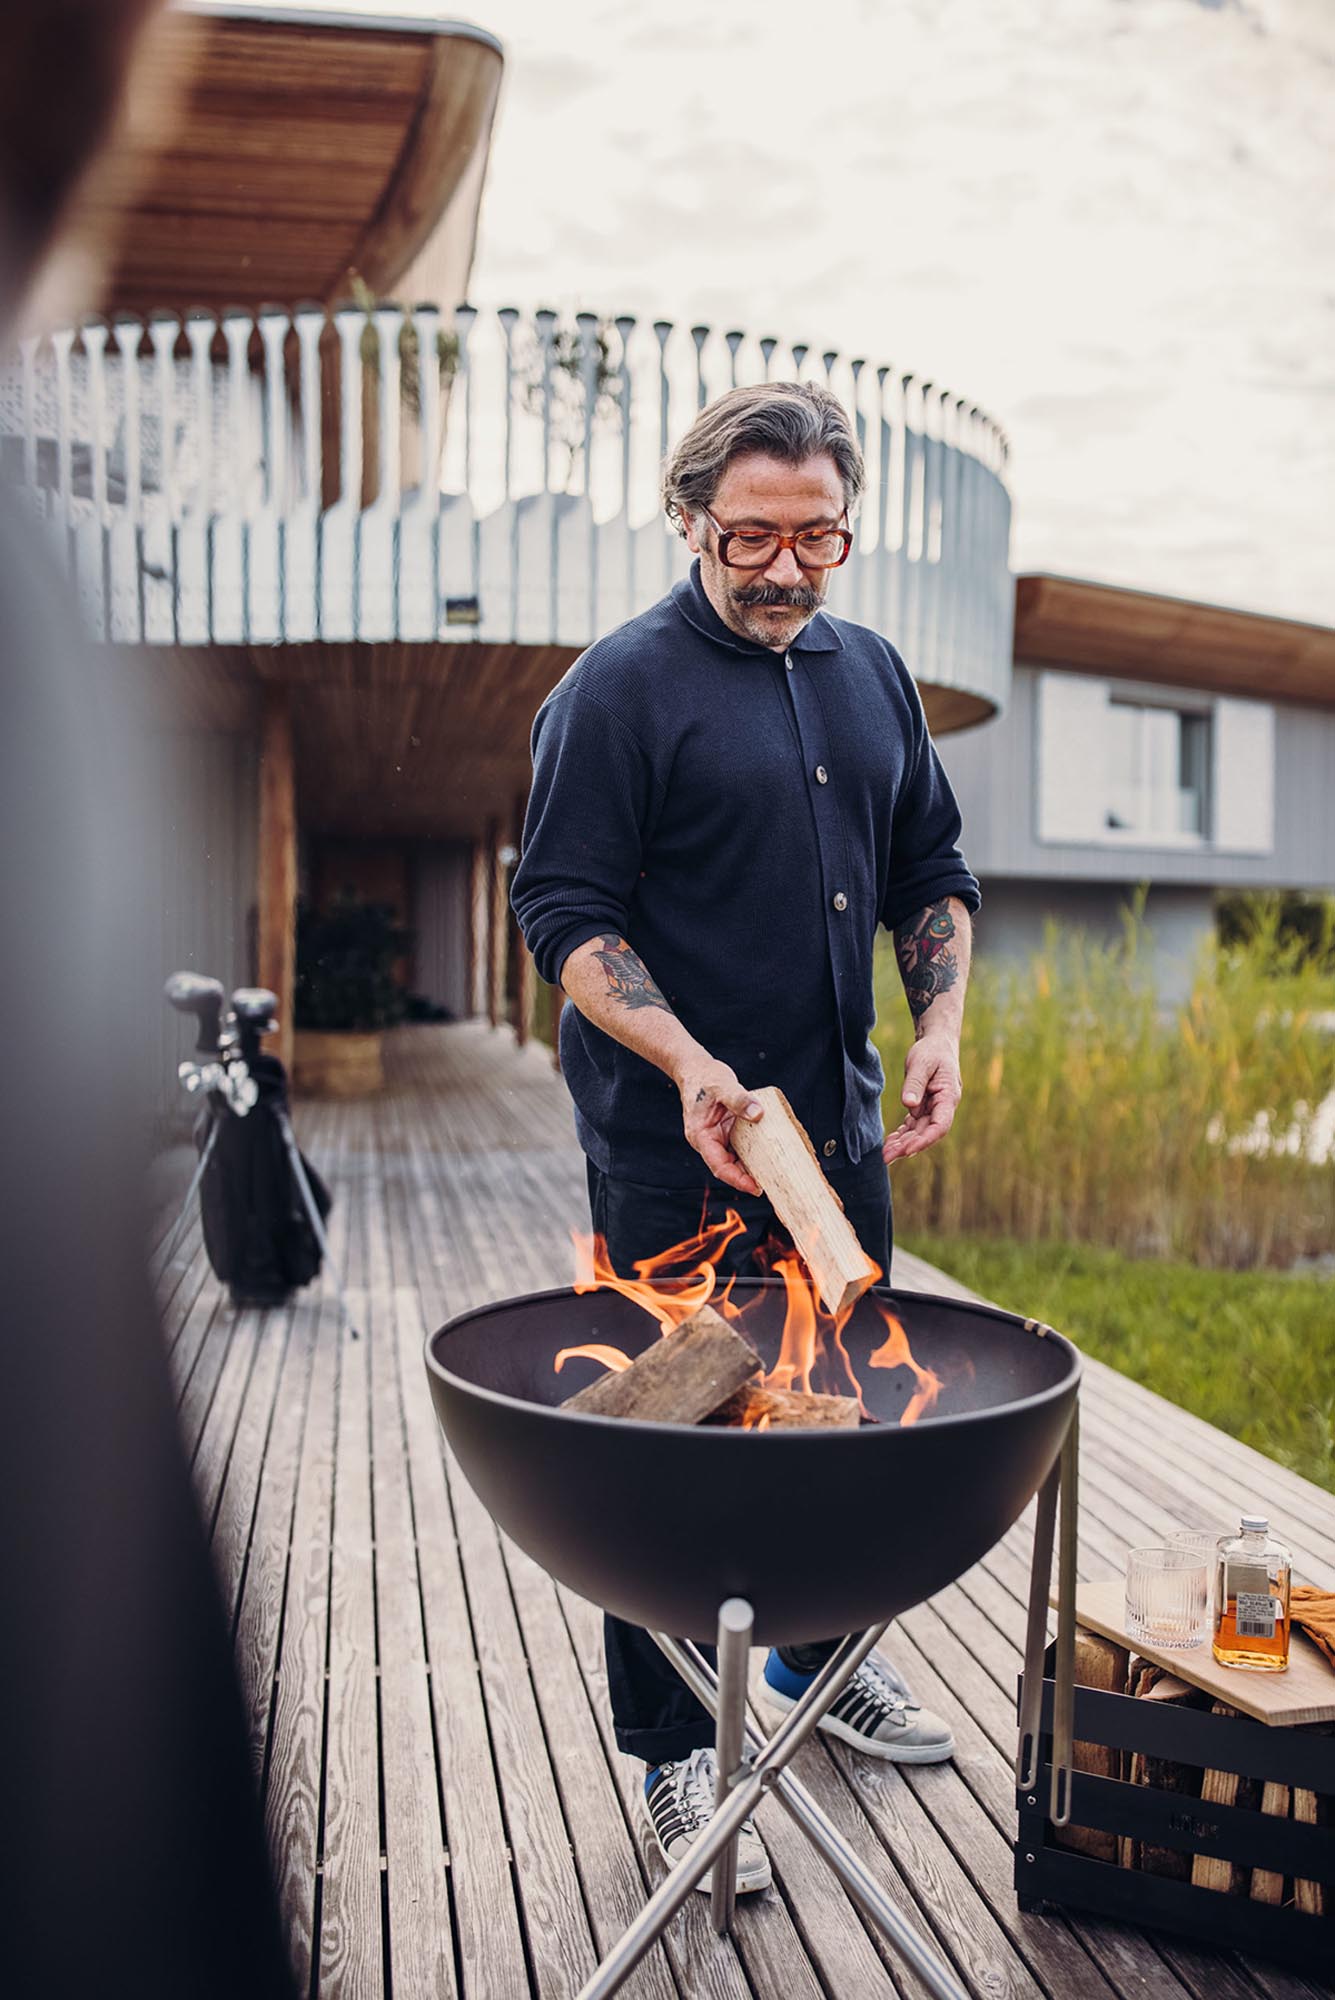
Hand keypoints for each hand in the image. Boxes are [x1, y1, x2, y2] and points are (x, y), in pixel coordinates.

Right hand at [676, 1057, 763, 1195]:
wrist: (695, 1068)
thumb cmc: (705, 1077)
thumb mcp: (722, 1085)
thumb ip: (739, 1100)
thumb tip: (758, 1114)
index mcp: (701, 1135)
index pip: (719, 1166)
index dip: (737, 1179)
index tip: (756, 1187)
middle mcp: (708, 1140)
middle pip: (728, 1167)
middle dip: (748, 1177)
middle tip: (773, 1183)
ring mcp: (717, 1137)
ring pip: (735, 1159)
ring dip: (752, 1166)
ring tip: (774, 1172)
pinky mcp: (726, 1131)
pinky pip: (740, 1146)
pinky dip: (753, 1151)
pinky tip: (770, 1153)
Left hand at [881, 1033, 961, 1164]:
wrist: (936, 1043)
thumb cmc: (932, 1051)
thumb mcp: (922, 1063)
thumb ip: (915, 1083)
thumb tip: (909, 1105)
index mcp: (948, 1097)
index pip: (940, 1126)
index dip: (925, 1140)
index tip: (908, 1149)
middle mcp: (942, 1107)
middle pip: (927, 1133)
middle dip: (908, 1147)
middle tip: (887, 1157)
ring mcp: (933, 1109)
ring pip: (918, 1132)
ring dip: (903, 1144)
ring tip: (885, 1155)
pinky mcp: (922, 1107)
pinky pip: (912, 1125)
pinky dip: (902, 1134)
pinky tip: (890, 1143)